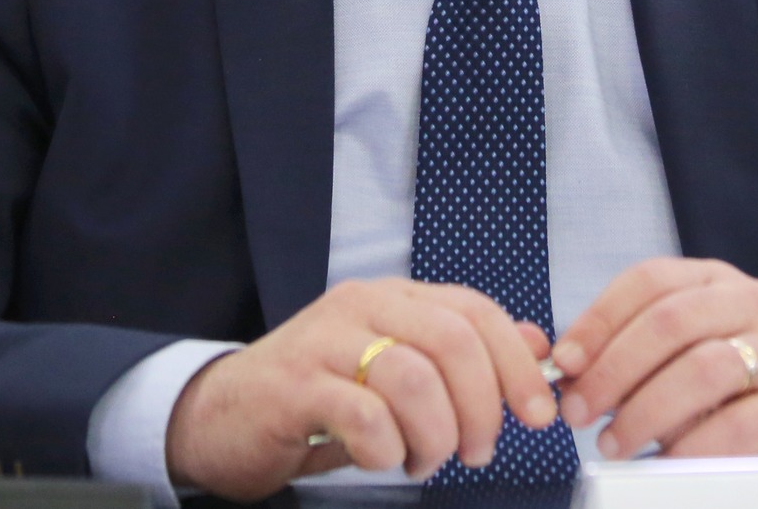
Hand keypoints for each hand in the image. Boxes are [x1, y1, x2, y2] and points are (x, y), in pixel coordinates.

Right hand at [164, 277, 559, 500]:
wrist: (219, 416)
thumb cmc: (315, 398)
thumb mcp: (393, 369)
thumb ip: (460, 355)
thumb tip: (536, 345)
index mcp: (393, 297)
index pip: (474, 311)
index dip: (515, 362)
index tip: (538, 412)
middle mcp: (361, 306)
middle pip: (452, 341)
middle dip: (482, 406)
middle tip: (478, 450)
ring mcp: (324, 341)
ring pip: (413, 379)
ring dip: (434, 436)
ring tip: (423, 460)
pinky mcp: (294, 386)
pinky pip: (364, 416)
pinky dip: (386, 449)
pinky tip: (380, 459)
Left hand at [549, 257, 757, 459]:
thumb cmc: (724, 384)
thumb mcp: (676, 353)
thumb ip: (621, 353)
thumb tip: (554, 366)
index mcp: (713, 279)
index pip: (648, 280)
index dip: (599, 320)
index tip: (562, 363)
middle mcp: (751, 302)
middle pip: (671, 321)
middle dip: (613, 369)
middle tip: (577, 412)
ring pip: (703, 369)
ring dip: (645, 411)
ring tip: (613, 443)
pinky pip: (736, 426)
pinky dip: (689, 447)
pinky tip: (662, 462)